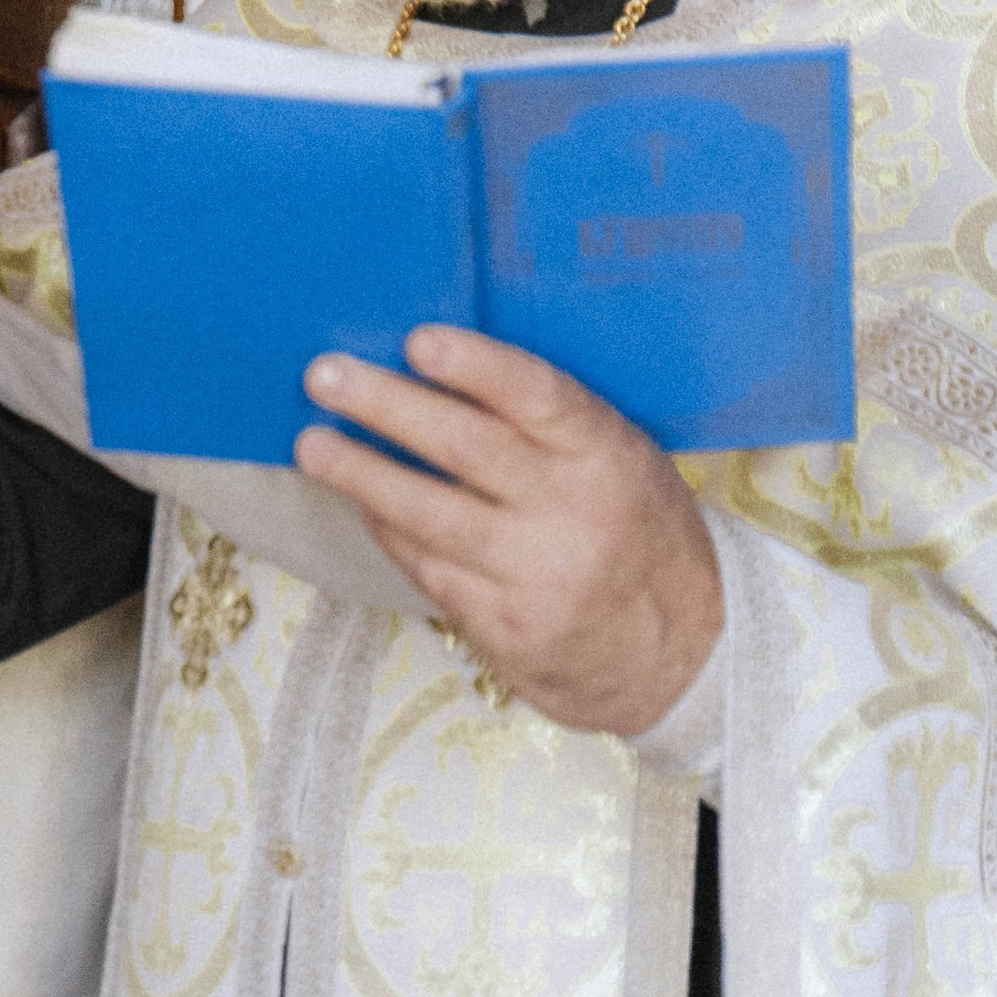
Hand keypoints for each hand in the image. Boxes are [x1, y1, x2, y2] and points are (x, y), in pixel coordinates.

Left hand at [293, 328, 720, 735]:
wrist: (683, 655)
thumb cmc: (642, 536)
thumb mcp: (626, 464)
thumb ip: (555, 426)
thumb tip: (446, 369)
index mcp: (609, 458)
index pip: (539, 397)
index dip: (476, 367)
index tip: (418, 341)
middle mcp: (574, 514)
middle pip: (465, 449)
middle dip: (385, 407)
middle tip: (324, 376)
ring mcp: (537, 576)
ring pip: (430, 515)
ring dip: (362, 475)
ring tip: (313, 445)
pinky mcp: (506, 627)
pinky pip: (429, 568)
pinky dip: (391, 532)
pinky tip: (364, 505)